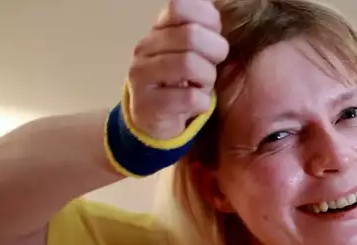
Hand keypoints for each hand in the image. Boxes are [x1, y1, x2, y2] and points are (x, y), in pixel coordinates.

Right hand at [127, 0, 228, 139]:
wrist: (152, 121)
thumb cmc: (179, 82)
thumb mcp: (190, 51)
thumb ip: (201, 29)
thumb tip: (215, 10)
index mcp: (159, 30)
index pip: (181, 6)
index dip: (209, 20)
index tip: (214, 37)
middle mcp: (145, 48)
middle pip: (191, 35)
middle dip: (214, 52)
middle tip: (212, 66)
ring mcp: (142, 76)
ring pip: (190, 64)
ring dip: (207, 79)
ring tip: (202, 86)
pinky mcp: (148, 105)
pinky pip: (190, 98)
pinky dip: (202, 103)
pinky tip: (195, 104)